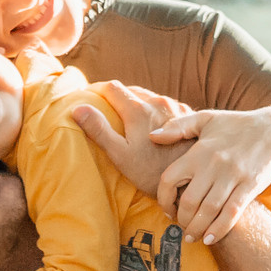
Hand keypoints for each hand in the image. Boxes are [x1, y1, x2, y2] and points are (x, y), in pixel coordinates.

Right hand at [70, 82, 193, 200]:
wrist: (192, 183)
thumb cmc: (152, 173)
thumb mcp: (121, 155)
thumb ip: (99, 130)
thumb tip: (78, 108)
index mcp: (138, 109)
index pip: (112, 87)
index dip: (97, 89)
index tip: (88, 96)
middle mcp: (158, 102)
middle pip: (131, 90)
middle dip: (117, 96)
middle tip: (107, 108)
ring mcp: (176, 108)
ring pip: (150, 97)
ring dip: (137, 103)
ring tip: (129, 117)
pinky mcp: (189, 117)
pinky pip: (166, 106)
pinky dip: (154, 111)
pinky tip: (153, 126)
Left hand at [151, 106, 270, 244]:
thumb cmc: (237, 125)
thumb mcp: (206, 119)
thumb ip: (178, 126)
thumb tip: (152, 136)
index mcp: (199, 151)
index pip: (170, 180)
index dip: (163, 199)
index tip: (167, 209)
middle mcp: (213, 165)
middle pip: (188, 201)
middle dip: (181, 219)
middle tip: (181, 226)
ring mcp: (232, 177)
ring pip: (208, 211)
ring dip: (196, 228)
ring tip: (192, 237)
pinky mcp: (249, 187)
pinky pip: (231, 213)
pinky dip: (219, 229)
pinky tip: (210, 238)